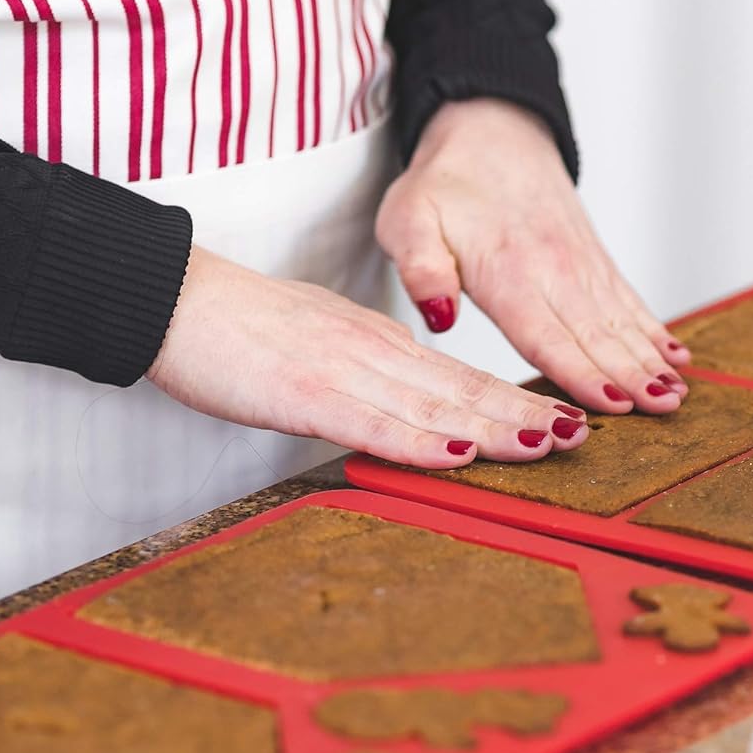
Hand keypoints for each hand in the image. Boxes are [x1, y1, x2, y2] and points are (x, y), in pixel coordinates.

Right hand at [147, 247, 589, 466]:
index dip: (513, 400)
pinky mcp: (306, 394)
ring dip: (494, 427)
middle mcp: (375, 354)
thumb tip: (409, 405)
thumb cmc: (240, 328)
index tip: (560, 418)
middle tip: (581, 435)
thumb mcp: (323, 346)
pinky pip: (374, 423)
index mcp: (379, 344)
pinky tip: (458, 454)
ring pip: (434, 404)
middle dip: (525, 414)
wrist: (172, 298)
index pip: (459, 377)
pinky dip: (419, 441)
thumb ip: (370, 375)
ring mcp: (344, 372)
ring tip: (547, 444)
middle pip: (464, 389)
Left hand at [375, 98, 691, 415]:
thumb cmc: (445, 184)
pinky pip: (629, 302)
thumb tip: (438, 317)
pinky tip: (676, 357)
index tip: (612, 403)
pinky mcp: (595, 263)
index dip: (581, 374)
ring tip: (677, 393)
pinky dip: (654, 331)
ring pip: (621, 323)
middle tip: (663, 409)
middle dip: (632, 376)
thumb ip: (420, 269)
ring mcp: (581, 267)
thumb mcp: (408, 220)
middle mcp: (554, 272)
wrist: (490, 131)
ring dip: (651, 360)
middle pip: (597, 337)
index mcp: (508, 272)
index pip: (548, 336)